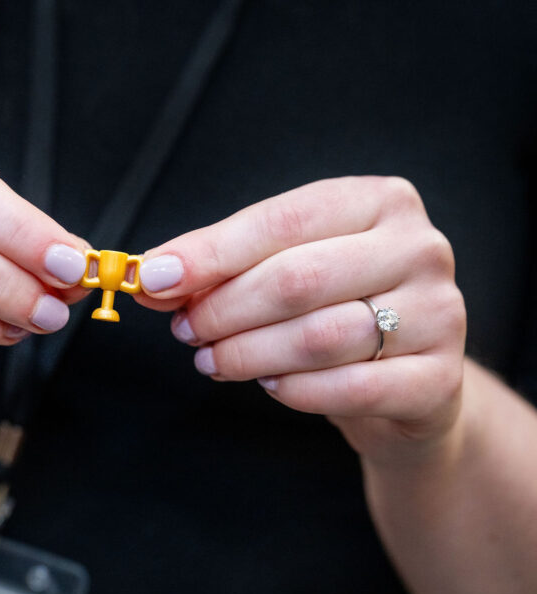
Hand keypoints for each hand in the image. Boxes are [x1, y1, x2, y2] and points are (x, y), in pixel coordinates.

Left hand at [136, 176, 466, 463]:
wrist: (408, 380)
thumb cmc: (334, 309)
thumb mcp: (282, 268)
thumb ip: (221, 266)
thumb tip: (152, 274)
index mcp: (379, 202)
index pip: (281, 222)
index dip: (210, 254)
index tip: (154, 279)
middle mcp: (420, 249)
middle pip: (296, 280)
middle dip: (223, 309)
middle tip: (185, 330)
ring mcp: (441, 314)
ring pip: (319, 337)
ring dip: (247, 354)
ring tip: (212, 359)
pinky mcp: (439, 381)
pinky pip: (349, 388)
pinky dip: (292, 391)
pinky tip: (269, 385)